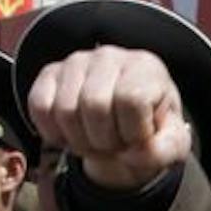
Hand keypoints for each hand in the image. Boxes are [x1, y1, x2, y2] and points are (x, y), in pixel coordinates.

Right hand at [26, 45, 192, 191]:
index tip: (137, 139)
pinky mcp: (50, 73)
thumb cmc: (150, 127)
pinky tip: (70, 135)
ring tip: (94, 140)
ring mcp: (76, 61)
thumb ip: (165, 150)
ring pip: (65, 110)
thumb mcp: (171, 143)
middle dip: (104, 141)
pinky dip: (52, 132)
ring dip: (79, 141)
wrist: (125, 120)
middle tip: (113, 145)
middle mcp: (109, 56)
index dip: (133, 132)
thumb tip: (135, 154)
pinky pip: (39, 106)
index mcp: (145, 67)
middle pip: (94, 106)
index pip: (131, 100)